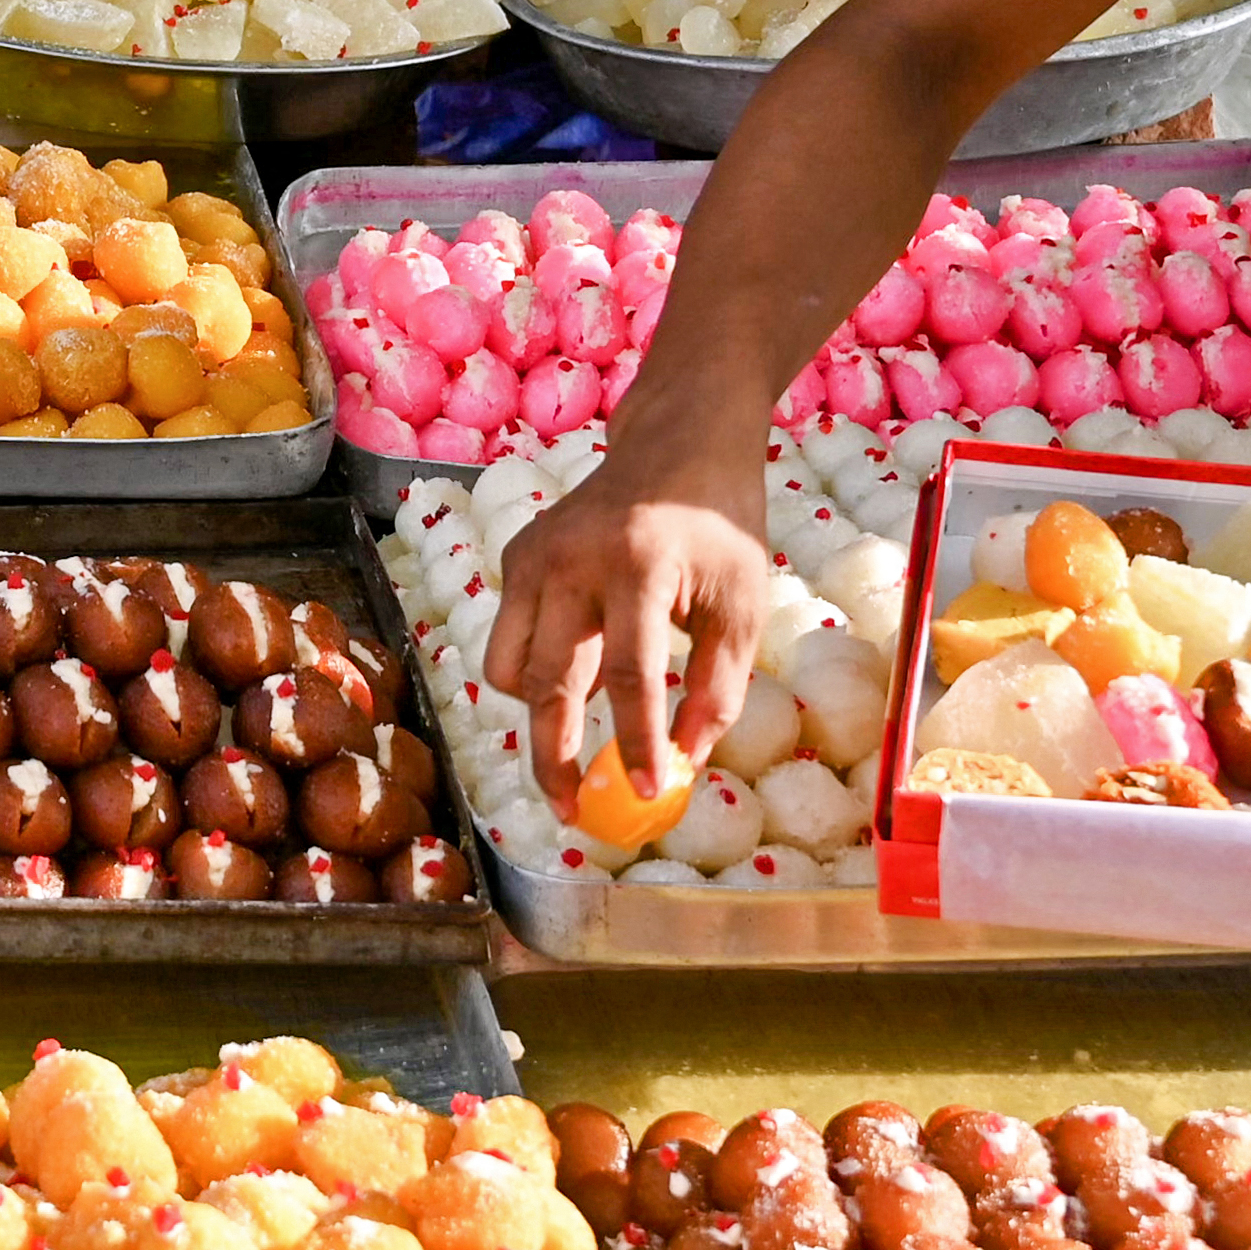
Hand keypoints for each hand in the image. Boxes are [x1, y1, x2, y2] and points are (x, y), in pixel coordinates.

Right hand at [486, 449, 770, 813]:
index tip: (643, 793)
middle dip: (554, 757)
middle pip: (546, 682)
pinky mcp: (517, 556)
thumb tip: (683, 761)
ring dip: (537, 716)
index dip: (634, 743)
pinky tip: (582, 672)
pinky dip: (535, 672)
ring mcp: (534, 556)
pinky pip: (509, 638)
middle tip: (571, 811)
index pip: (629, 676)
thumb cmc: (719, 522)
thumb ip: (717, 686)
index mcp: (638, 564)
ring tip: (576, 744)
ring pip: (508, 667)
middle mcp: (571, 559)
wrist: (678, 438)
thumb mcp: (742, 603)